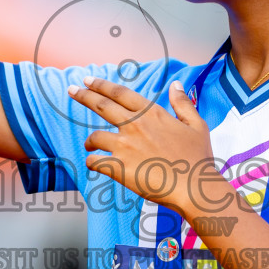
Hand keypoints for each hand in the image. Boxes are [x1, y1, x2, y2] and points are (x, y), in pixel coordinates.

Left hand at [69, 78, 240, 221]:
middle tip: (71, 90)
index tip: (88, 80)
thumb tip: (176, 84)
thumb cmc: (197, 158)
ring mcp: (125, 146)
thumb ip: (183, 103)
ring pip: (95, 137)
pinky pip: (94, 161)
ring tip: (89, 144)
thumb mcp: (197, 125)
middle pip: (102, 106)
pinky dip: (92, 161)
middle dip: (83, 95)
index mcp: (152, 114)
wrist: (194, 187)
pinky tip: (94, 163)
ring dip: (90, 140)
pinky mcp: (119, 167)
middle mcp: (135, 126)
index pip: (120, 93)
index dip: (102, 85)